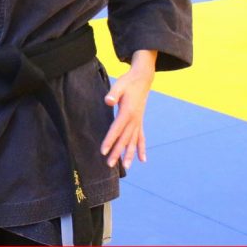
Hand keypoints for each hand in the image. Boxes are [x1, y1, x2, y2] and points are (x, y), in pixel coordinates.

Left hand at [100, 50, 156, 169]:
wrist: (142, 79)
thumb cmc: (128, 82)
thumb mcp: (119, 85)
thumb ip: (113, 94)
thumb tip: (108, 101)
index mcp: (127, 113)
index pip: (116, 130)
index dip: (109, 141)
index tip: (103, 151)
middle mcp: (134, 120)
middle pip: (124, 139)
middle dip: (116, 152)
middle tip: (109, 164)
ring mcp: (138, 122)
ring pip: (133, 141)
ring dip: (128, 154)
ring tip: (125, 167)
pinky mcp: (139, 121)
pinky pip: (141, 137)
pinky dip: (141, 148)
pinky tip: (142, 159)